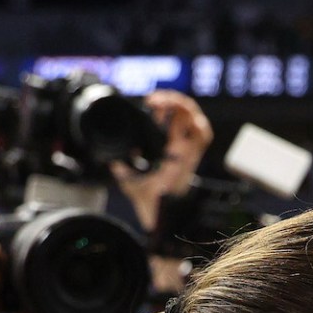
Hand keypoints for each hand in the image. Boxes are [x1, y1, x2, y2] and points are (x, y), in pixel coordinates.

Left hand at [112, 91, 213, 231]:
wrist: (155, 212)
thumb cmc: (147, 199)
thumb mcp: (127, 176)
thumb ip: (119, 166)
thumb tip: (109, 158)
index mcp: (169, 148)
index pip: (173, 119)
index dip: (164, 105)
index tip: (148, 103)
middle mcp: (181, 146)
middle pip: (185, 113)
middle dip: (171, 100)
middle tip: (154, 100)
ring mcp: (188, 150)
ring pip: (195, 118)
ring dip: (182, 105)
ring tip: (164, 102)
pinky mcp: (193, 156)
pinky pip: (204, 135)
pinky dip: (195, 122)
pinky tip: (178, 117)